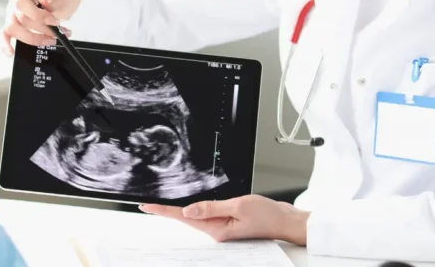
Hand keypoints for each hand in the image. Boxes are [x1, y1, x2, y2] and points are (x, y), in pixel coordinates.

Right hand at [1, 0, 81, 55]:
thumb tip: (44, 3)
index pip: (21, 1)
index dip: (37, 15)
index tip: (54, 22)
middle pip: (18, 17)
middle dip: (40, 29)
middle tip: (58, 33)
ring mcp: (13, 9)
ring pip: (12, 27)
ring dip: (32, 38)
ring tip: (50, 40)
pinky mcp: (15, 21)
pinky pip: (5, 33)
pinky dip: (6, 43)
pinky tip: (11, 52)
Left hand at [139, 195, 309, 245]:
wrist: (287, 221)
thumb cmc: (268, 215)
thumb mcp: (238, 206)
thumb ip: (211, 207)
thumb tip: (187, 210)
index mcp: (217, 230)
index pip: (184, 218)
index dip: (164, 211)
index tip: (147, 207)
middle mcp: (218, 231)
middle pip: (187, 218)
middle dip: (168, 211)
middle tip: (148, 204)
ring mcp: (224, 227)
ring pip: (198, 216)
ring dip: (182, 210)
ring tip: (164, 205)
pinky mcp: (230, 222)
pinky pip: (209, 214)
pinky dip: (199, 208)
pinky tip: (192, 205)